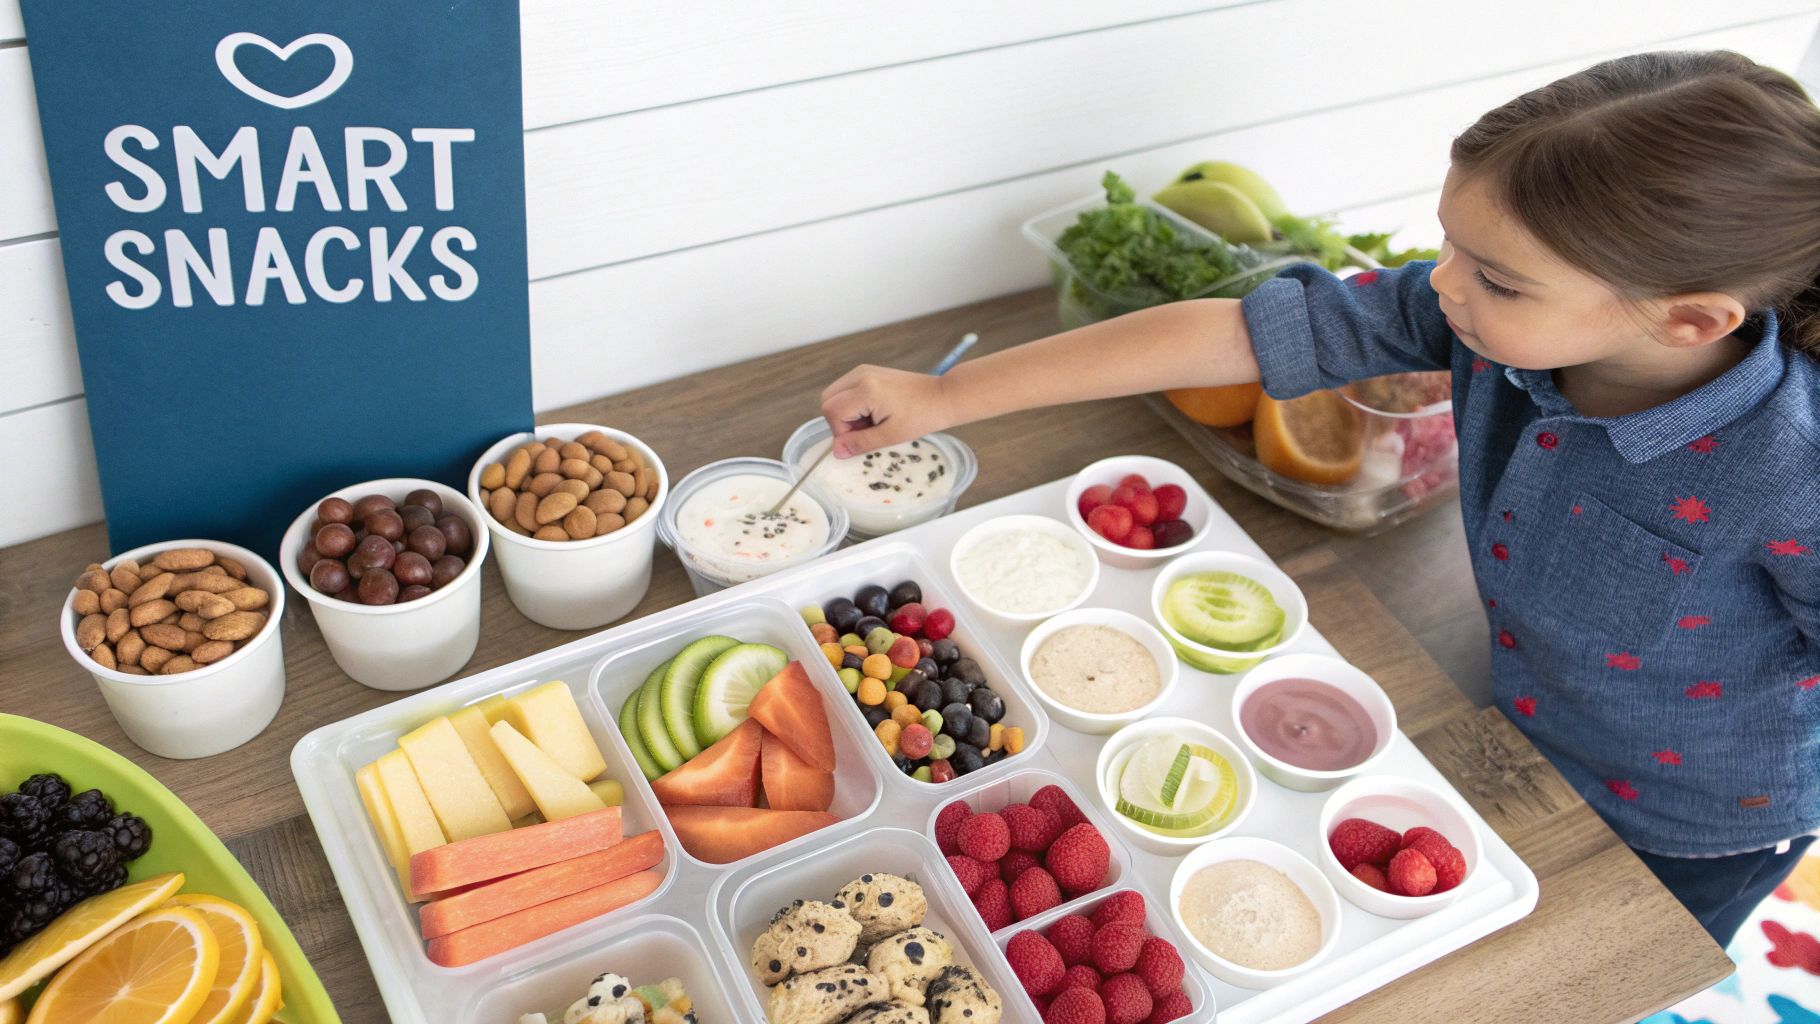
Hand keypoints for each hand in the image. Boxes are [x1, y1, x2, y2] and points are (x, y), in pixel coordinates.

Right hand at [820, 364, 953, 456]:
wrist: (943, 396)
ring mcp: (864, 370)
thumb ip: (861, 443)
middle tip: (865, 432)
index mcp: (865, 389)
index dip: (841, 431)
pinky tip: (874, 413)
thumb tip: (836, 451)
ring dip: (847, 413)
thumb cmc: (922, 416)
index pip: (832, 411)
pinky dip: (854, 405)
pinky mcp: (869, 372)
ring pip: (836, 394)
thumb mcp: (891, 435)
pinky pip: (848, 390)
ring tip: (872, 423)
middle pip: (828, 400)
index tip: (861, 440)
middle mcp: (860, 375)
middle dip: (840, 421)